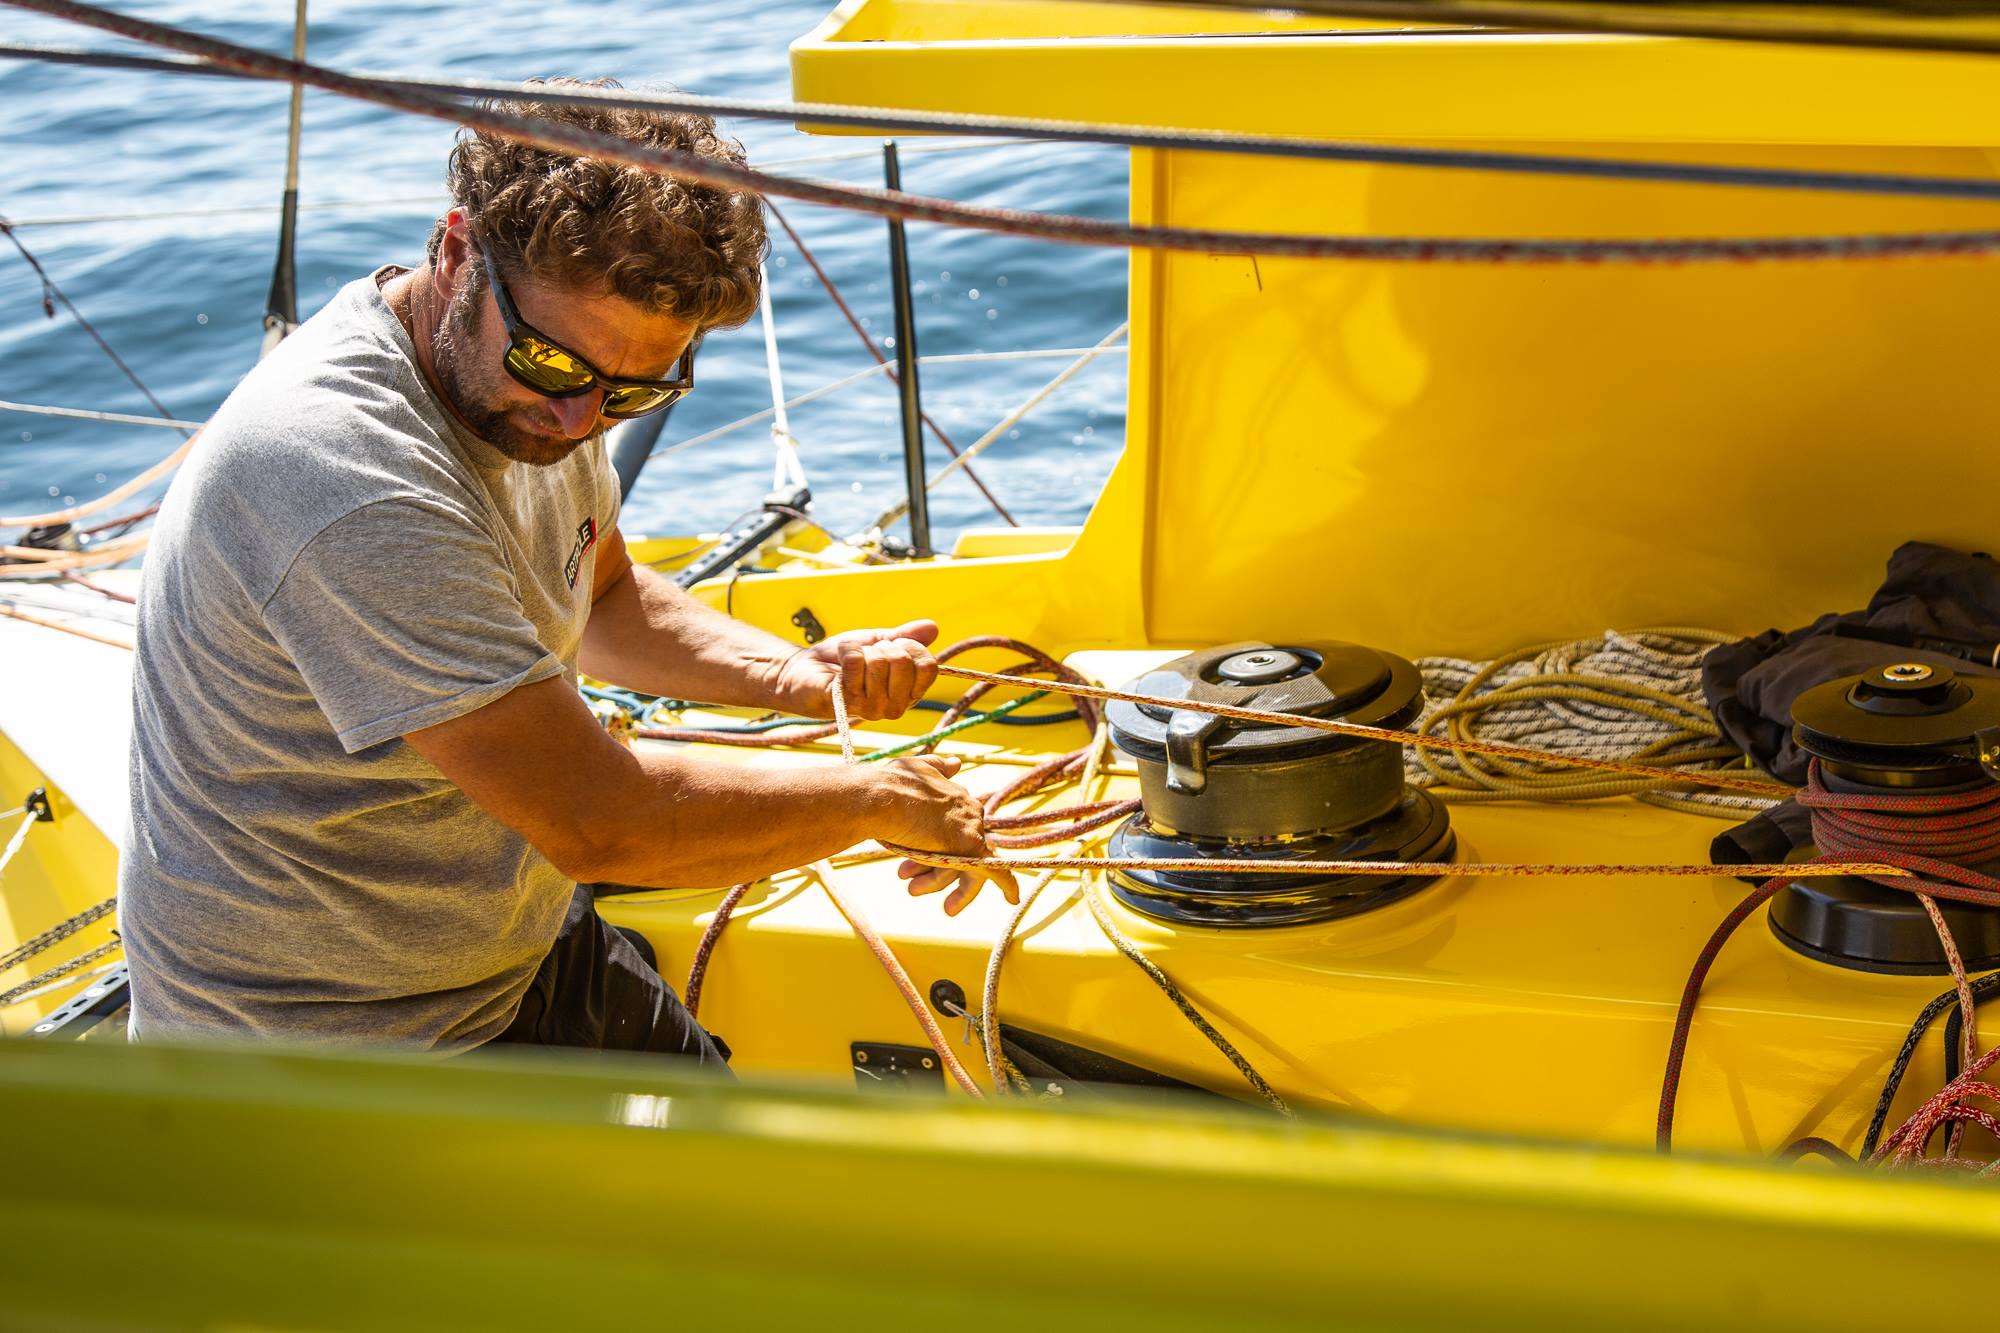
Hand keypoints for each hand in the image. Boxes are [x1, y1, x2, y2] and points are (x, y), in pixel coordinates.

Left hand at [768, 619, 940, 721]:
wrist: (802, 669)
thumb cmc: (840, 660)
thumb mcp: (878, 643)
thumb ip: (906, 637)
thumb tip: (933, 628)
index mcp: (908, 693)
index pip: (928, 667)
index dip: (911, 647)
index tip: (893, 645)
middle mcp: (895, 706)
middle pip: (903, 662)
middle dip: (882, 648)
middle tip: (867, 656)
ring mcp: (872, 709)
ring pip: (880, 662)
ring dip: (862, 651)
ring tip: (851, 662)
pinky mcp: (847, 703)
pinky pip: (856, 663)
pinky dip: (847, 650)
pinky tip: (839, 662)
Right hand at [868, 754, 1019, 915]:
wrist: (881, 799)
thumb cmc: (889, 784)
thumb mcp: (916, 767)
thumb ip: (938, 766)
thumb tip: (957, 764)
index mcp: (958, 795)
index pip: (953, 827)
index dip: (931, 845)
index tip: (909, 858)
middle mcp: (970, 810)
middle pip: (959, 848)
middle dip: (934, 867)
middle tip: (913, 885)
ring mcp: (971, 830)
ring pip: (964, 864)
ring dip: (937, 881)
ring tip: (912, 889)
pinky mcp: (971, 849)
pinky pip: (996, 872)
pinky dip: (1007, 886)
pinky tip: (1013, 900)